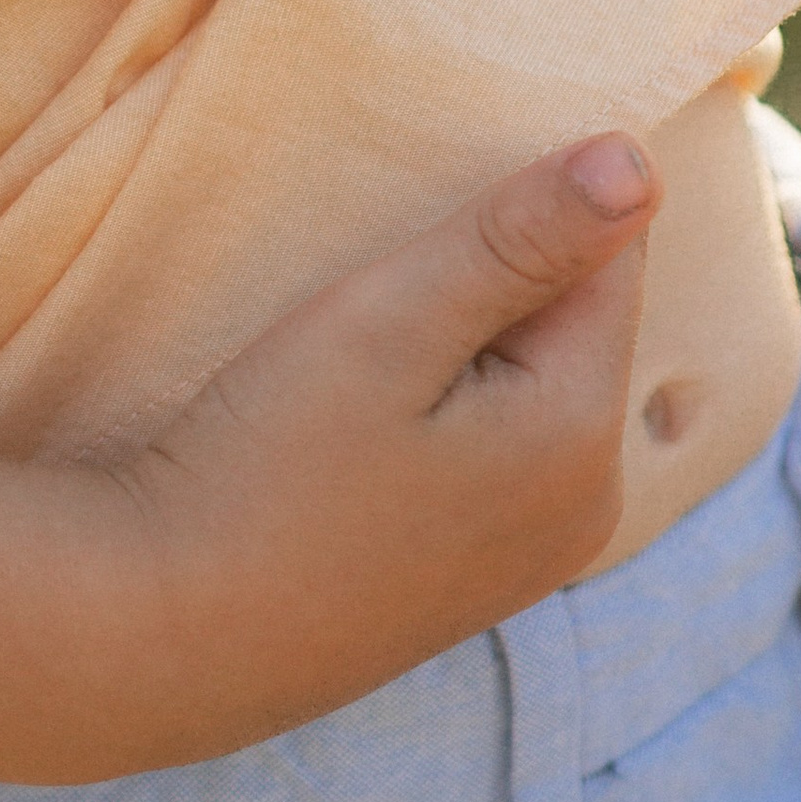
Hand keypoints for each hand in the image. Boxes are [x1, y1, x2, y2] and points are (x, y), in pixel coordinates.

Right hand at [114, 134, 661, 754]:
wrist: (162, 639)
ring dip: (465, 346)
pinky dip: (446, 412)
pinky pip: (498, 451)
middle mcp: (588, 505)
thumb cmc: (263, 468)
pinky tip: (359, 432)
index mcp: (582, 433)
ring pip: (532, 383)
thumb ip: (520, 238)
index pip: (608, 252)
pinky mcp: (478, 580)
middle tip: (375, 302)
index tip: (419, 234)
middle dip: (496, 283)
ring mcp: (535, 555)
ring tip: (358, 368)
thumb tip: (638, 161)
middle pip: (575, 322)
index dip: (517, 213)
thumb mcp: (388, 322)